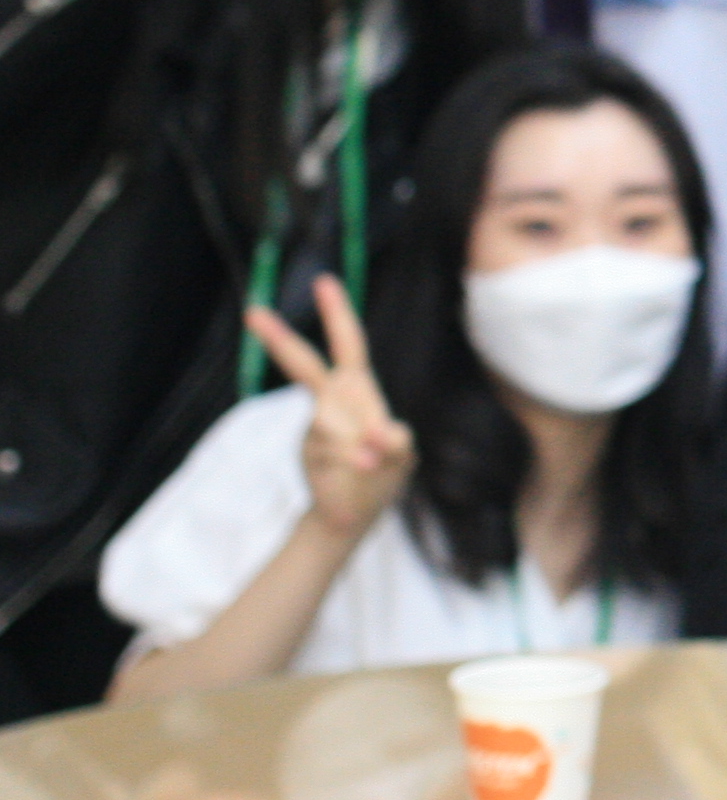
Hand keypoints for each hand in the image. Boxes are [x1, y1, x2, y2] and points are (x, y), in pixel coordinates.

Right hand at [245, 277, 414, 545]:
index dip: (337, 314)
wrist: (351, 519)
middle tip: (252, 312)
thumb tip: (377, 437)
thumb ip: (395, 441)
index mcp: (356, 392)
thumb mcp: (401, 454)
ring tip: (369, 465)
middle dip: (279, 339)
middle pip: (304, 365)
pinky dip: (354, 461)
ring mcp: (314, 429)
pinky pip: (334, 450)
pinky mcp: (309, 453)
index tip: (322, 281)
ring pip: (331, 422)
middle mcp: (330, 404)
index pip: (347, 345)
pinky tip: (362, 472)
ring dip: (358, 445)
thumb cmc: (381, 476)